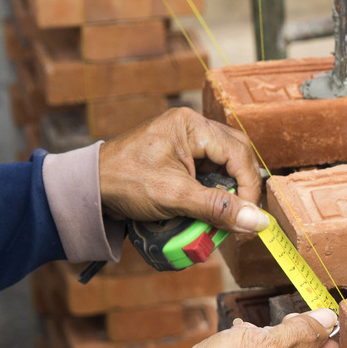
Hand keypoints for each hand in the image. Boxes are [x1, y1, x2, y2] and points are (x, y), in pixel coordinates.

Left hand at [99, 108, 267, 233]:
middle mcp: (191, 128)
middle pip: (235, 155)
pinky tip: (208, 210)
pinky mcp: (179, 157)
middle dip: (241, 187)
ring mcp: (185, 141)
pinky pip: (208, 173)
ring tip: (224, 216)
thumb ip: (217, 208)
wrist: (89, 188)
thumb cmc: (124, 182)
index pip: (238, 152)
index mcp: (191, 125)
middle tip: (243, 215)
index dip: (249, 186)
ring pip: (224, 165)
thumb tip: (258, 222)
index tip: (251, 217)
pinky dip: (211, 193)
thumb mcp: (175, 196)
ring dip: (227, 192)